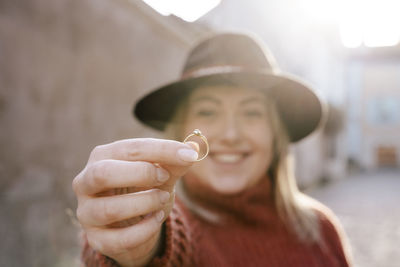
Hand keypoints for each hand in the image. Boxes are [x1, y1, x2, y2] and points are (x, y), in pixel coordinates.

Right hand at [72, 138, 198, 266]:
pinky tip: (157, 219)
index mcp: (102, 157)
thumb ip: (174, 162)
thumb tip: (193, 149)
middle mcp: (86, 182)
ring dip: (145, 202)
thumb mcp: (162, 173)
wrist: (135, 224)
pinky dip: (145, 230)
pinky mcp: (96, 239)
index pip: (129, 148)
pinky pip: (119, 238)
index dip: (161, 150)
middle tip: (165, 177)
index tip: (189, 155)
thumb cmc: (145, 189)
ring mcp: (87, 212)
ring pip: (109, 208)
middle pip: (103, 173)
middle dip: (141, 173)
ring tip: (163, 198)